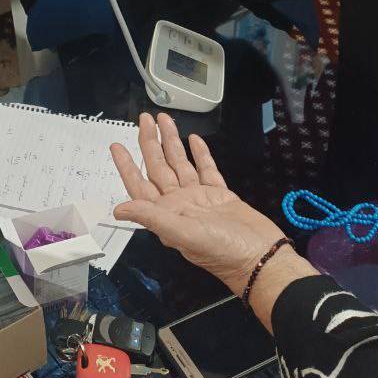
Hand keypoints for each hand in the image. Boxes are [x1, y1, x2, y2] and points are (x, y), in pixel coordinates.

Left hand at [110, 112, 285, 296]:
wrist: (260, 258)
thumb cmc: (223, 253)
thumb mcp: (183, 234)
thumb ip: (151, 217)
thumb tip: (118, 210)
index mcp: (167, 215)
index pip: (140, 185)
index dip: (127, 166)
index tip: (117, 146)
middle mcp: (180, 205)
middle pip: (159, 167)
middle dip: (150, 143)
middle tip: (144, 119)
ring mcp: (200, 199)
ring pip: (181, 164)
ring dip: (172, 142)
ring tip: (165, 120)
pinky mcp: (221, 196)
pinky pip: (207, 170)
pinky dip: (201, 154)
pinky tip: (195, 140)